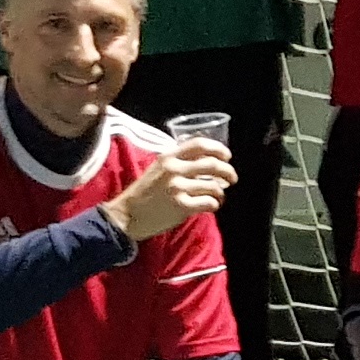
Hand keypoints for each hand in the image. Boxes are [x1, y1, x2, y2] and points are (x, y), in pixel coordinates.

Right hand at [105, 141, 235, 241]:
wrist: (127, 215)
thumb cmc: (144, 193)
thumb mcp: (158, 169)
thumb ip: (178, 162)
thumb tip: (206, 159)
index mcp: (168, 157)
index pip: (199, 144)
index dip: (219, 149)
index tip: (227, 156)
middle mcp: (174, 169)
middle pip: (212, 165)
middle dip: (228, 171)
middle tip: (232, 178)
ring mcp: (177, 188)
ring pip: (214, 186)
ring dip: (221, 192)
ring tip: (219, 196)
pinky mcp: (181, 206)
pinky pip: (209, 202)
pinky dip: (215, 204)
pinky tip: (212, 206)